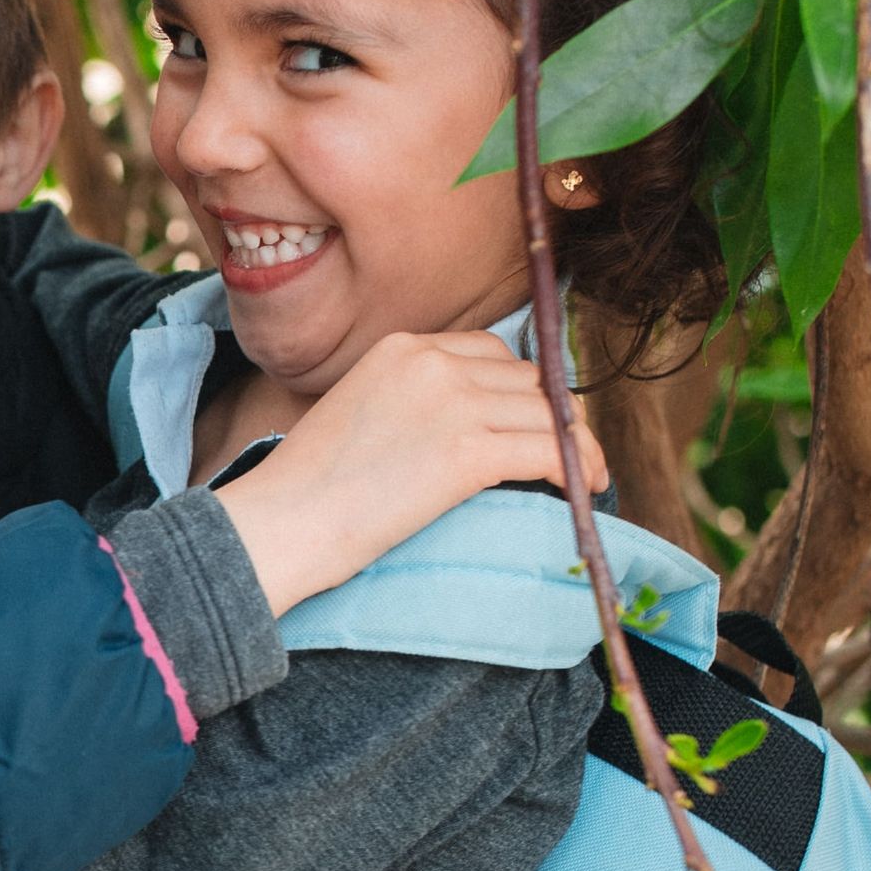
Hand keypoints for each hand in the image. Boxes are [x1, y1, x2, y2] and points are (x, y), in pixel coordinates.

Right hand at [212, 331, 608, 614]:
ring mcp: (454, 401)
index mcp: (402, 347)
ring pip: (549, 413)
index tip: (533, 422)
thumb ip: (410, 403)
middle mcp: (432, 361)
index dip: (521, 389)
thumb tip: (465, 428)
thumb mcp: (358, 413)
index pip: (490, 352)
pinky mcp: (469, 449)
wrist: (280, 523)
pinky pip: (549, 450)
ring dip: (578, 446)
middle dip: (554, 415)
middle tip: (570, 454)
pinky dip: (578, 469)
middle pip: (528, 378)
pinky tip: (585, 491)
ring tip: (589, 477)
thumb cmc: (306, 490)